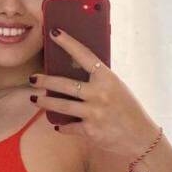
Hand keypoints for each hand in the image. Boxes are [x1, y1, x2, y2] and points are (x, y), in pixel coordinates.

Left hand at [30, 28, 160, 158]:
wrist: (140, 138)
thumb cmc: (127, 110)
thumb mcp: (117, 89)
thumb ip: (98, 80)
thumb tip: (74, 71)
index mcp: (108, 78)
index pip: (84, 55)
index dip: (68, 43)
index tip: (54, 33)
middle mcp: (99, 94)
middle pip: (64, 84)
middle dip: (45, 80)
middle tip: (32, 79)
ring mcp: (93, 113)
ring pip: (61, 105)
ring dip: (45, 102)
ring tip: (35, 99)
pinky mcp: (89, 130)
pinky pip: (68, 126)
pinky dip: (63, 126)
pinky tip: (58, 125)